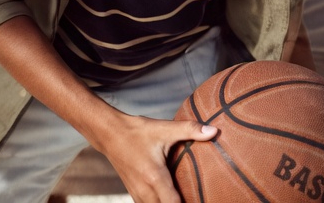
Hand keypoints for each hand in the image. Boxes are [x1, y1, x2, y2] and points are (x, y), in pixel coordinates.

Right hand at [96, 115, 217, 202]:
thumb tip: (214, 131)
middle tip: (194, 199)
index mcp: (155, 176)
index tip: (200, 201)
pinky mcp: (132, 192)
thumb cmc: (138, 131)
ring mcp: (136, 193)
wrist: (109, 133)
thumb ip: (190, 129)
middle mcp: (144, 189)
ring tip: (182, 200)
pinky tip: (167, 200)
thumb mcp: (165, 128)